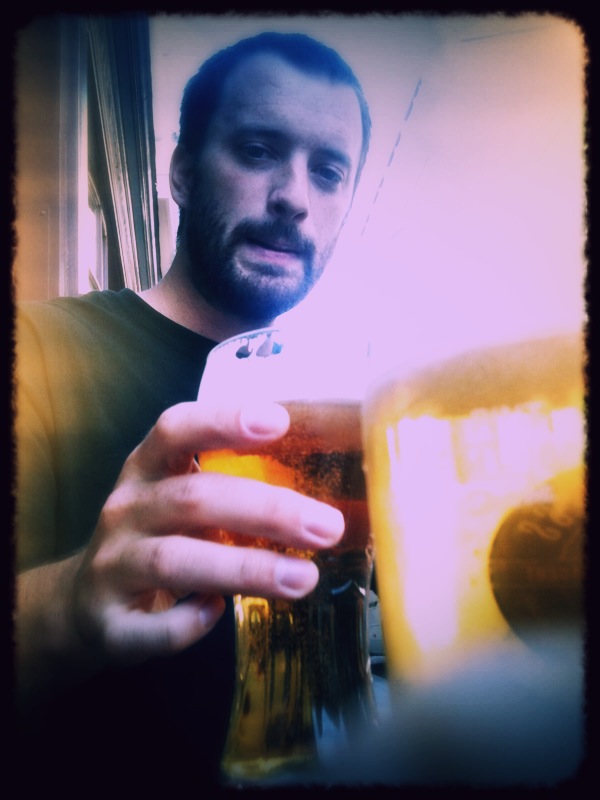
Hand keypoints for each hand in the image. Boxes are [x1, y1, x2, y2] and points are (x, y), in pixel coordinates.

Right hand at [69, 399, 344, 665]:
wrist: (85, 607)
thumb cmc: (155, 540)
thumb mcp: (178, 499)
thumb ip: (230, 488)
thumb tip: (321, 497)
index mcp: (146, 469)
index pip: (176, 430)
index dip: (224, 421)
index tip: (280, 421)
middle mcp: (125, 510)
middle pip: (194, 499)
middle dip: (267, 510)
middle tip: (327, 527)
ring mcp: (111, 567)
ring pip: (177, 560)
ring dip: (246, 569)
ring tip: (303, 579)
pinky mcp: (109, 624)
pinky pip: (156, 628)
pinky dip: (194, 622)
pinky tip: (220, 614)